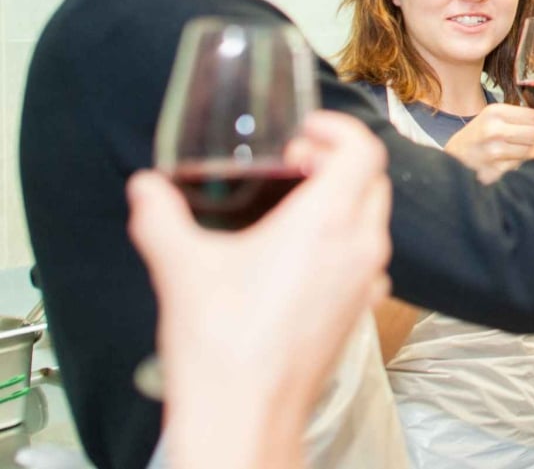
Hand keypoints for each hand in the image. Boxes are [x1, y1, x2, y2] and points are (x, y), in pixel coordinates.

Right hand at [127, 111, 391, 466]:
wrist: (246, 416)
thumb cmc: (223, 346)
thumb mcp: (181, 267)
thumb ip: (160, 216)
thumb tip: (146, 188)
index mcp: (327, 222)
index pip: (364, 150)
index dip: (339, 129)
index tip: (306, 132)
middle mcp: (359, 247)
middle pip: (373, 179)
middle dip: (338, 160)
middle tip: (294, 163)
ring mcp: (366, 281)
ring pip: (375, 219)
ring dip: (345, 199)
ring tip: (296, 206)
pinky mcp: (361, 311)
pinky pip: (368, 259)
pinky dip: (348, 241)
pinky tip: (305, 256)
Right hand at [446, 103, 533, 181]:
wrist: (451, 162)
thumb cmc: (477, 139)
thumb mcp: (493, 119)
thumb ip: (521, 118)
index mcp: (495, 113)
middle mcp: (494, 131)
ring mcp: (494, 153)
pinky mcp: (495, 173)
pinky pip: (525, 168)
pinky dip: (531, 168)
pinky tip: (533, 167)